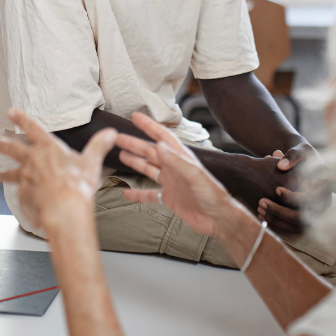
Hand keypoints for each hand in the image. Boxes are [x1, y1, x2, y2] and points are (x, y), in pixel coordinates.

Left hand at [0, 109, 116, 230]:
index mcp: (48, 148)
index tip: (11, 112)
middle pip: (12, 149)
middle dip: (0, 144)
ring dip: (3, 173)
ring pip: (10, 173)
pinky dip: (20, 198)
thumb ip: (99, 146)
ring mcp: (26, 178)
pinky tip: (20, 201)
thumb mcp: (92, 162)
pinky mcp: (25, 194)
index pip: (32, 128)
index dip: (21, 118)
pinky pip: (20, 195)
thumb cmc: (78, 184)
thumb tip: (111, 133)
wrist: (65, 208)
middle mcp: (33, 160)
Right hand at [116, 112, 234, 237]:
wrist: (218, 219)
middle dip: (134, 143)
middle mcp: (174, 168)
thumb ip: (177, 161)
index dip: (149, 126)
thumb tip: (159, 145)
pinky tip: (126, 193)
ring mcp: (171, 182)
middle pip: (150, 151)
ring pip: (148, 168)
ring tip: (120, 154)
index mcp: (181, 158)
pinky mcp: (169, 198)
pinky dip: (138, 193)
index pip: (162, 137)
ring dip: (135, 162)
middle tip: (117, 137)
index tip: (135, 116)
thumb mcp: (195, 175)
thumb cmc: (213, 195)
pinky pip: (150, 194)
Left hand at [256, 142, 324, 234]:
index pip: (310, 199)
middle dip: (279, 211)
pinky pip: (291, 227)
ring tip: (260, 208)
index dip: (292, 197)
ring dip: (275, 218)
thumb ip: (292, 156)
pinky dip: (276, 222)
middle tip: (262, 202)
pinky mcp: (307, 218)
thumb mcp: (300, 150)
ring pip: (295, 224)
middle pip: (301, 216)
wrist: (304, 162)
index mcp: (326, 186)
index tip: (276, 189)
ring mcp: (316, 213)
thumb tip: (281, 167)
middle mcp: (324, 202)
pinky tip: (262, 214)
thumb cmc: (303, 154)